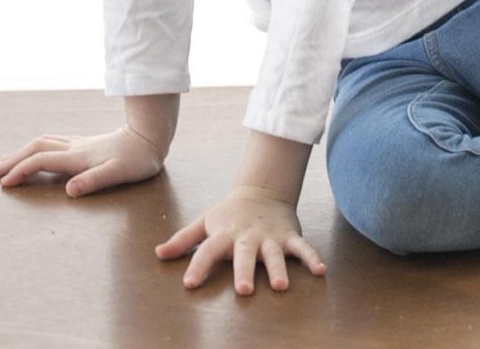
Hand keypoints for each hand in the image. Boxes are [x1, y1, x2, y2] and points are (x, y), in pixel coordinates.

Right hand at [0, 124, 165, 196]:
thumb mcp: (119, 173)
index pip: (42, 161)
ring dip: (24, 150)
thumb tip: (70, 190)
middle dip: (15, 158)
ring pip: (44, 142)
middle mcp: (76, 148)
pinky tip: (40, 150)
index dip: (22, 170)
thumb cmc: (138, 159)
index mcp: (79, 158)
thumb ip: (94, 181)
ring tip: (10, 159)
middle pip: (37, 148)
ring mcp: (80, 143)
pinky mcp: (87, 143)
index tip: (5, 182)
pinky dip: (39, 146)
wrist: (150, 136)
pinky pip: (55, 142)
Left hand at [155, 185, 326, 294]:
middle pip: (244, 255)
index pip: (208, 250)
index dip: (198, 266)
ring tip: (281, 286)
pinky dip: (312, 258)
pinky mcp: (289, 235)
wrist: (262, 190)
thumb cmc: (229, 213)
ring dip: (278, 268)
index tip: (189, 283)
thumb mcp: (205, 222)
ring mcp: (270, 236)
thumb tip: (158, 254)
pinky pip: (302, 247)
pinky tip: (321, 271)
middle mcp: (247, 237)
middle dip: (244, 271)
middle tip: (244, 290)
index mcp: (225, 234)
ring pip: (274, 254)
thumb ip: (183, 239)